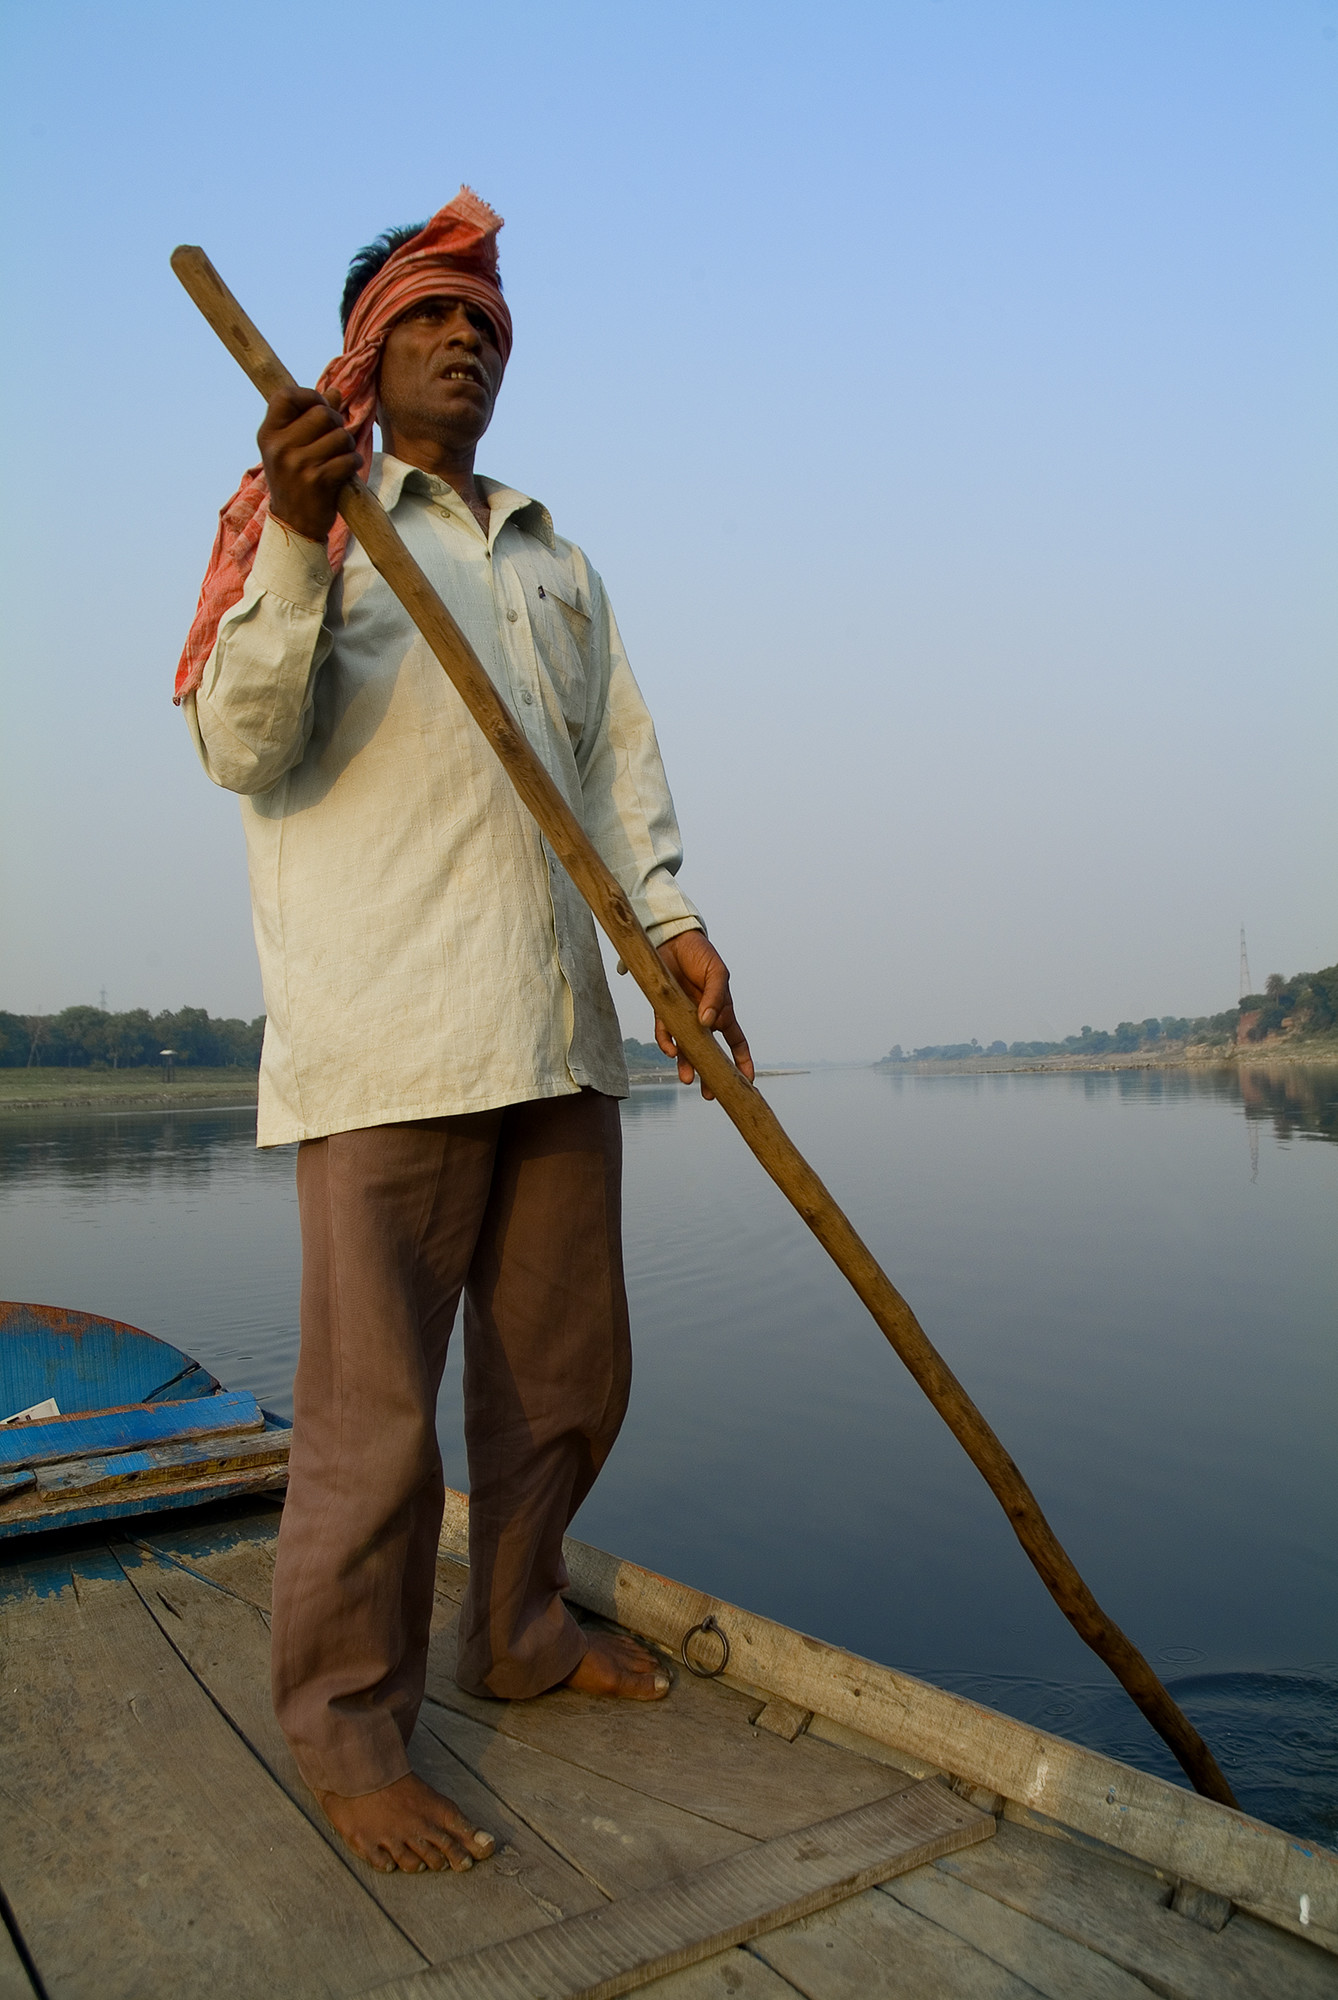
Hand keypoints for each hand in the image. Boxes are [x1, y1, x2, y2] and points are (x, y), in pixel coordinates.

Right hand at [258, 386, 359, 542]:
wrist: (294, 524)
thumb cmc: (295, 480)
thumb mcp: (291, 448)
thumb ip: (310, 418)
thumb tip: (334, 392)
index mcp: (268, 434)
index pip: (286, 395)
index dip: (310, 395)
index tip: (321, 406)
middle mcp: (280, 447)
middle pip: (322, 413)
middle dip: (337, 422)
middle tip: (337, 436)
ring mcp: (298, 464)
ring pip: (340, 436)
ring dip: (348, 445)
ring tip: (341, 455)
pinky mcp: (318, 481)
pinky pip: (349, 458)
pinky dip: (354, 462)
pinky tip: (347, 469)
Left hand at [654, 931, 753, 1097]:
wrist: (674, 939)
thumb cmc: (701, 956)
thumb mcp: (717, 973)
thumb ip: (716, 997)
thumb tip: (709, 1023)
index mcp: (722, 1011)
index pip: (736, 1041)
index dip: (742, 1060)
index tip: (748, 1081)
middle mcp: (702, 1018)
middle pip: (709, 1052)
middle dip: (710, 1074)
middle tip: (710, 1095)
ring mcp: (682, 1016)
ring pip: (685, 1047)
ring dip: (686, 1064)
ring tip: (686, 1080)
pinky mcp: (663, 1009)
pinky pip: (664, 1031)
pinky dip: (666, 1041)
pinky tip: (670, 1051)